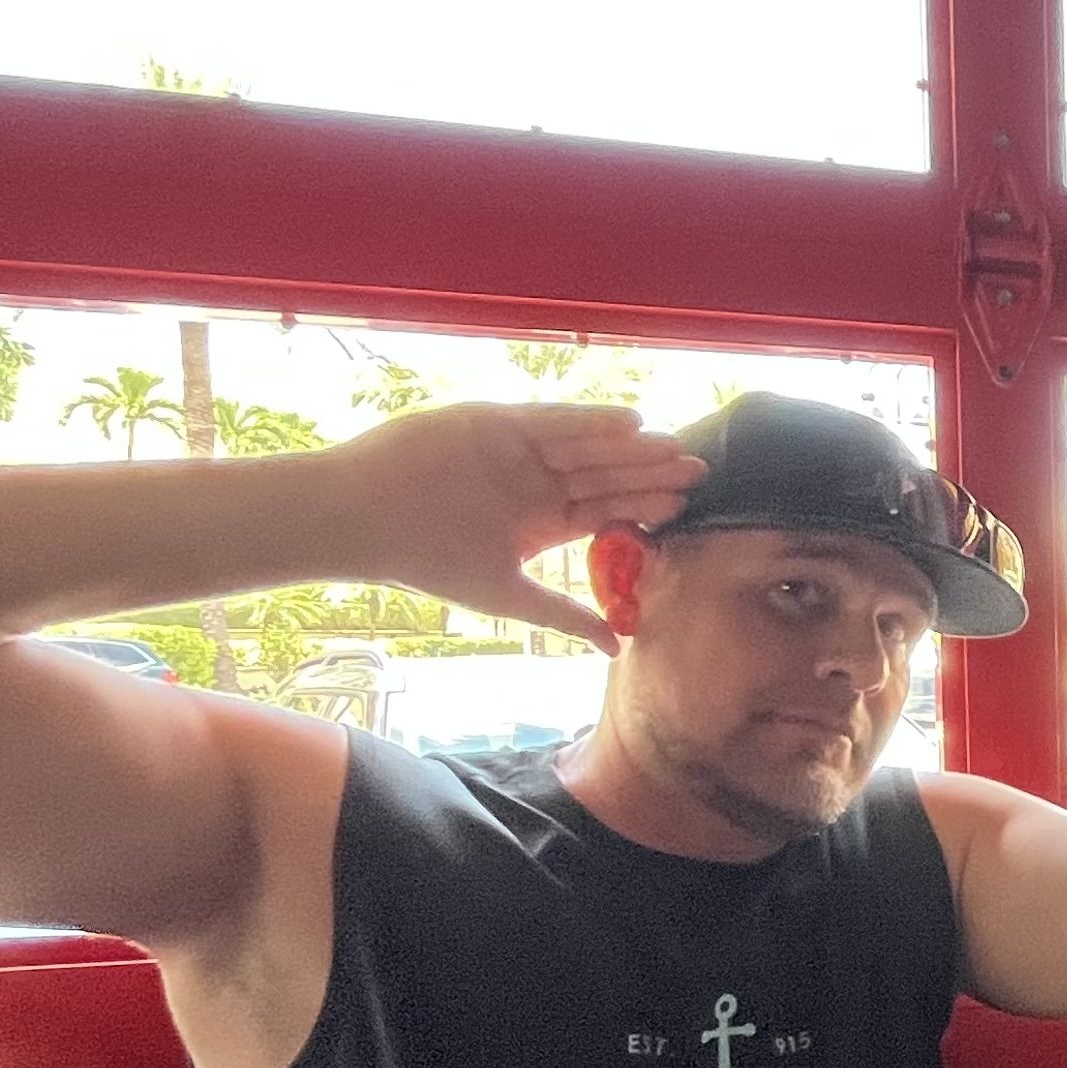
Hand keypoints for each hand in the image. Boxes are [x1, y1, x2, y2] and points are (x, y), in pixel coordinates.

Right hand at [332, 404, 707, 653]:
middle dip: (649, 472)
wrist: (367, 521)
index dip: (643, 506)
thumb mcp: (509, 594)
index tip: (685, 507)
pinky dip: (588, 420)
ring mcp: (519, 449)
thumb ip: (564, 613)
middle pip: (605, 474)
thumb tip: (618, 647)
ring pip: (586, 445)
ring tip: (673, 446)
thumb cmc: (429, 561)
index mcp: (544, 521)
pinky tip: (629, 422)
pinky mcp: (498, 422)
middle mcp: (537, 481)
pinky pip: (552, 420)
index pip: (606, 510)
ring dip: (628, 445)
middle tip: (700, 470)